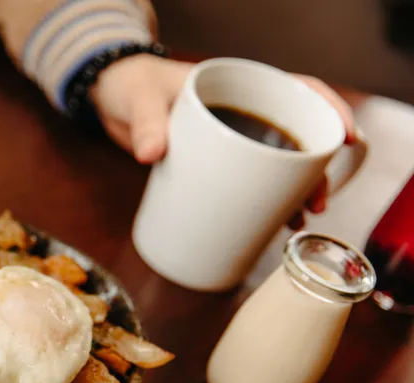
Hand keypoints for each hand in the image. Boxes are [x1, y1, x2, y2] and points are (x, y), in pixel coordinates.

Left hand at [88, 54, 356, 213]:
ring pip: (275, 165)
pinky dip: (259, 203)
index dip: (329, 111)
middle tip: (314, 203)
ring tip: (297, 221)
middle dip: (314, 171)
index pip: (300, 89)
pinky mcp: (212, 163)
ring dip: (292, 193)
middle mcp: (241, 112)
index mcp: (238, 85)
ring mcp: (229, 140)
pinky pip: (245, 182)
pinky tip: (269, 227)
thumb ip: (145, 123)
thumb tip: (152, 152)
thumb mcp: (140, 99)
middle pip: (294, 137)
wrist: (108, 97)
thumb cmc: (130, 85)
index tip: (345, 139)